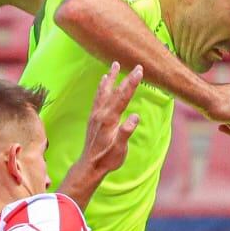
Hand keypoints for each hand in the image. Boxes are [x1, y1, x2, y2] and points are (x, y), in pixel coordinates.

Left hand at [76, 62, 143, 176]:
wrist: (90, 165)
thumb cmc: (107, 159)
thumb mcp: (119, 149)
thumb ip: (126, 132)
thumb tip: (135, 117)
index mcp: (109, 119)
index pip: (123, 97)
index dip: (132, 83)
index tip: (139, 70)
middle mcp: (101, 114)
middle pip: (115, 91)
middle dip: (126, 78)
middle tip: (136, 66)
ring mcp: (96, 114)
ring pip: (104, 91)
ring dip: (110, 77)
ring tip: (114, 65)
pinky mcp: (93, 117)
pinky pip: (98, 97)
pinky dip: (102, 87)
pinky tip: (103, 82)